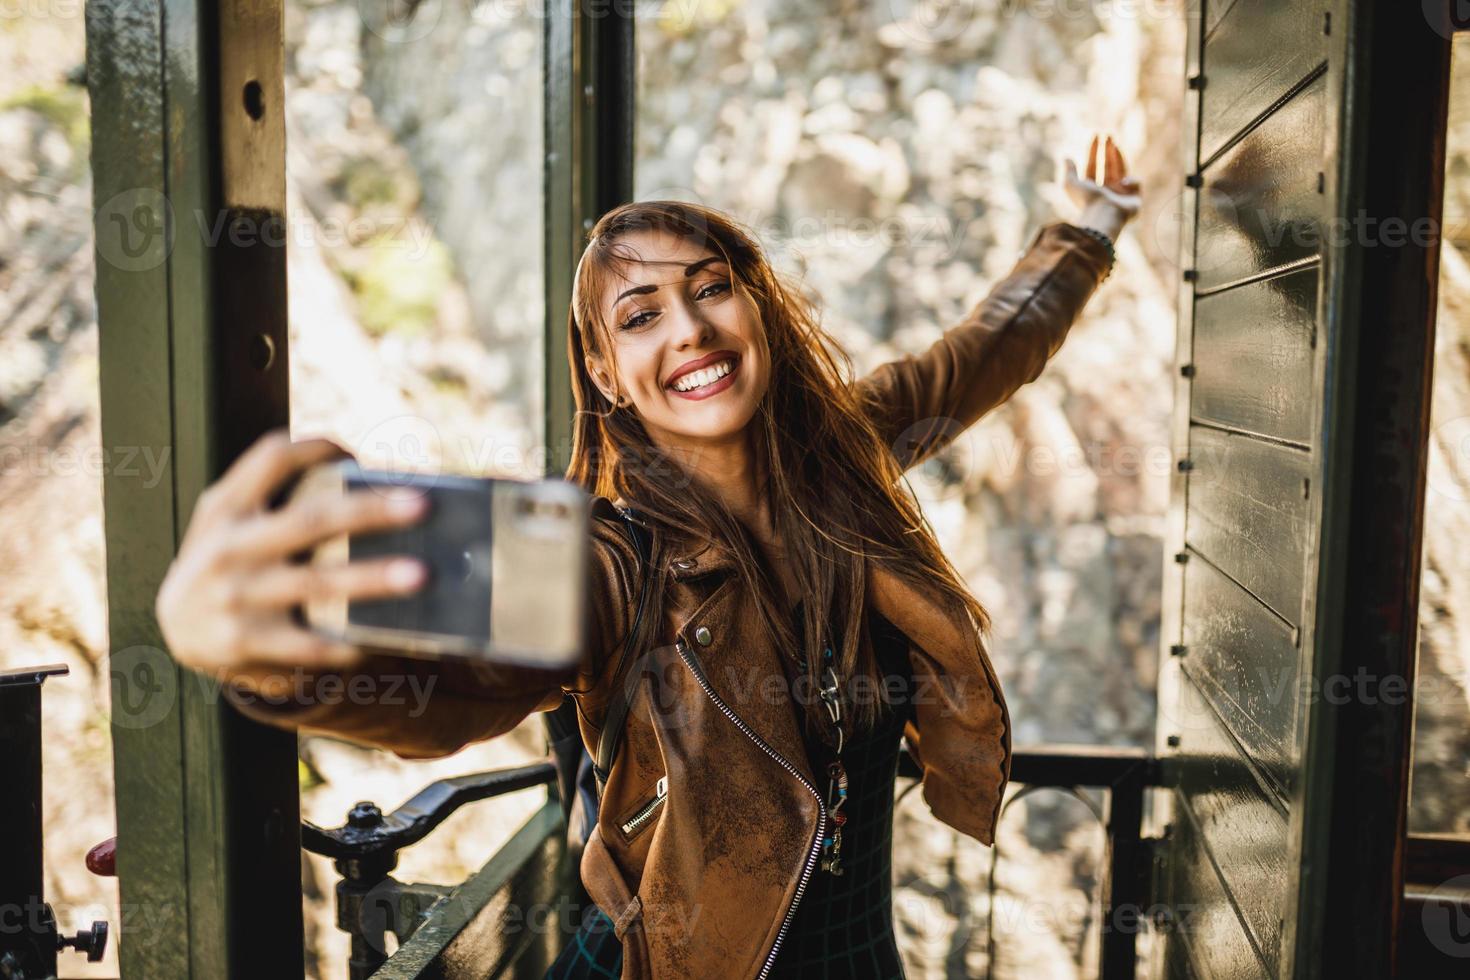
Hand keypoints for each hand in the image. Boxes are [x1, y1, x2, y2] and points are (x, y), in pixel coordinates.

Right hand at [154, 428, 430, 697]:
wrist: (174, 625)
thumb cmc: (230, 557)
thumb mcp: (231, 517)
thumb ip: (276, 494)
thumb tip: (373, 479)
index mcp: (227, 506)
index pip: (272, 458)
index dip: (317, 448)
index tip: (359, 455)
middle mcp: (230, 546)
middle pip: (310, 520)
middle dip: (369, 511)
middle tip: (422, 505)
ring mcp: (236, 595)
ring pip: (315, 582)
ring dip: (372, 578)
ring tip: (421, 575)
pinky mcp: (245, 641)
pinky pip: (308, 643)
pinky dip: (346, 643)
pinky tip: (380, 639)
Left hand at [1063, 133, 1140, 240]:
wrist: (1103, 216)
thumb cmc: (1086, 201)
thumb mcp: (1071, 184)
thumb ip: (1069, 170)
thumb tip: (1066, 157)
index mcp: (1091, 189)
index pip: (1093, 166)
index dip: (1094, 151)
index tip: (1096, 136)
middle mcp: (1106, 192)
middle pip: (1108, 166)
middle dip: (1108, 150)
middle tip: (1108, 135)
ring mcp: (1121, 195)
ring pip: (1122, 170)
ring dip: (1118, 156)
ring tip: (1114, 144)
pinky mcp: (1134, 200)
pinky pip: (1136, 184)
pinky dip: (1131, 180)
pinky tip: (1123, 183)